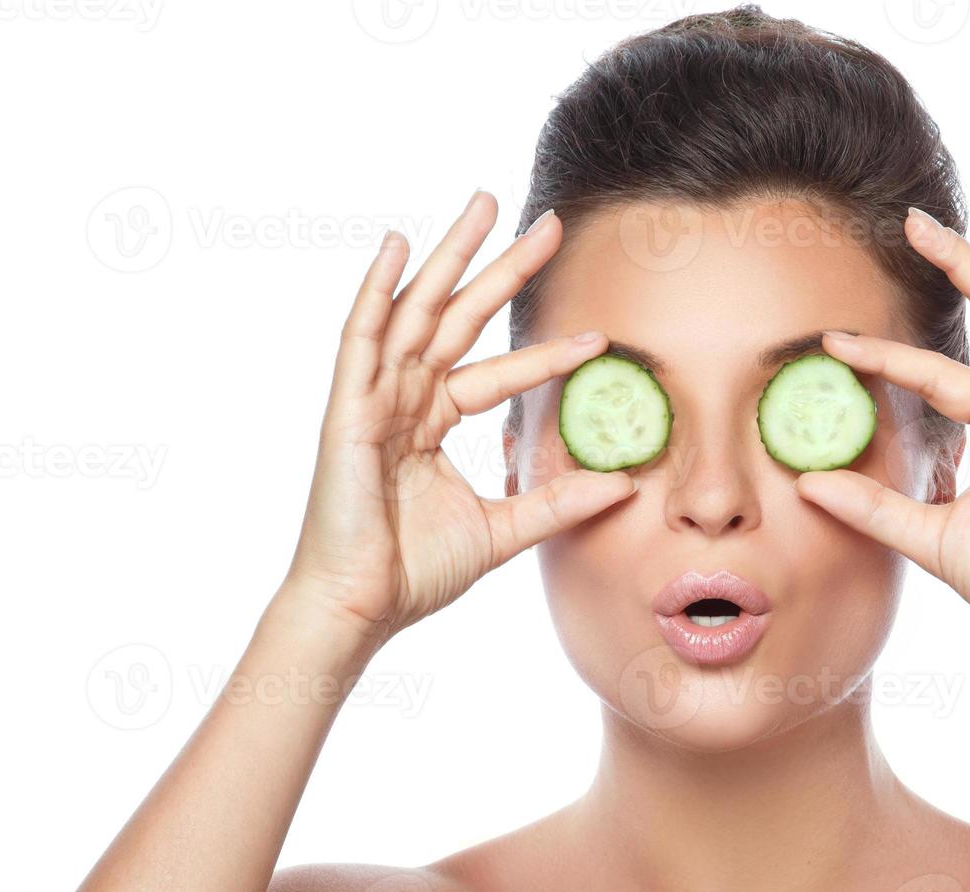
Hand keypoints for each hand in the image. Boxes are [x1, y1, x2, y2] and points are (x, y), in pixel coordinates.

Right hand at [281, 191, 636, 645]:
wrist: (360, 608)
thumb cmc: (413, 572)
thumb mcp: (503, 530)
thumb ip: (557, 502)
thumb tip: (624, 484)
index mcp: (431, 422)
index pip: (497, 373)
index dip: (546, 354)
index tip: (599, 339)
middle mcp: (403, 399)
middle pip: (460, 318)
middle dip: (503, 269)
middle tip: (549, 224)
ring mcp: (372, 398)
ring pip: (417, 310)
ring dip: (451, 256)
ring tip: (485, 205)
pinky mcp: (346, 409)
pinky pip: (361, 337)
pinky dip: (377, 290)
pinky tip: (398, 245)